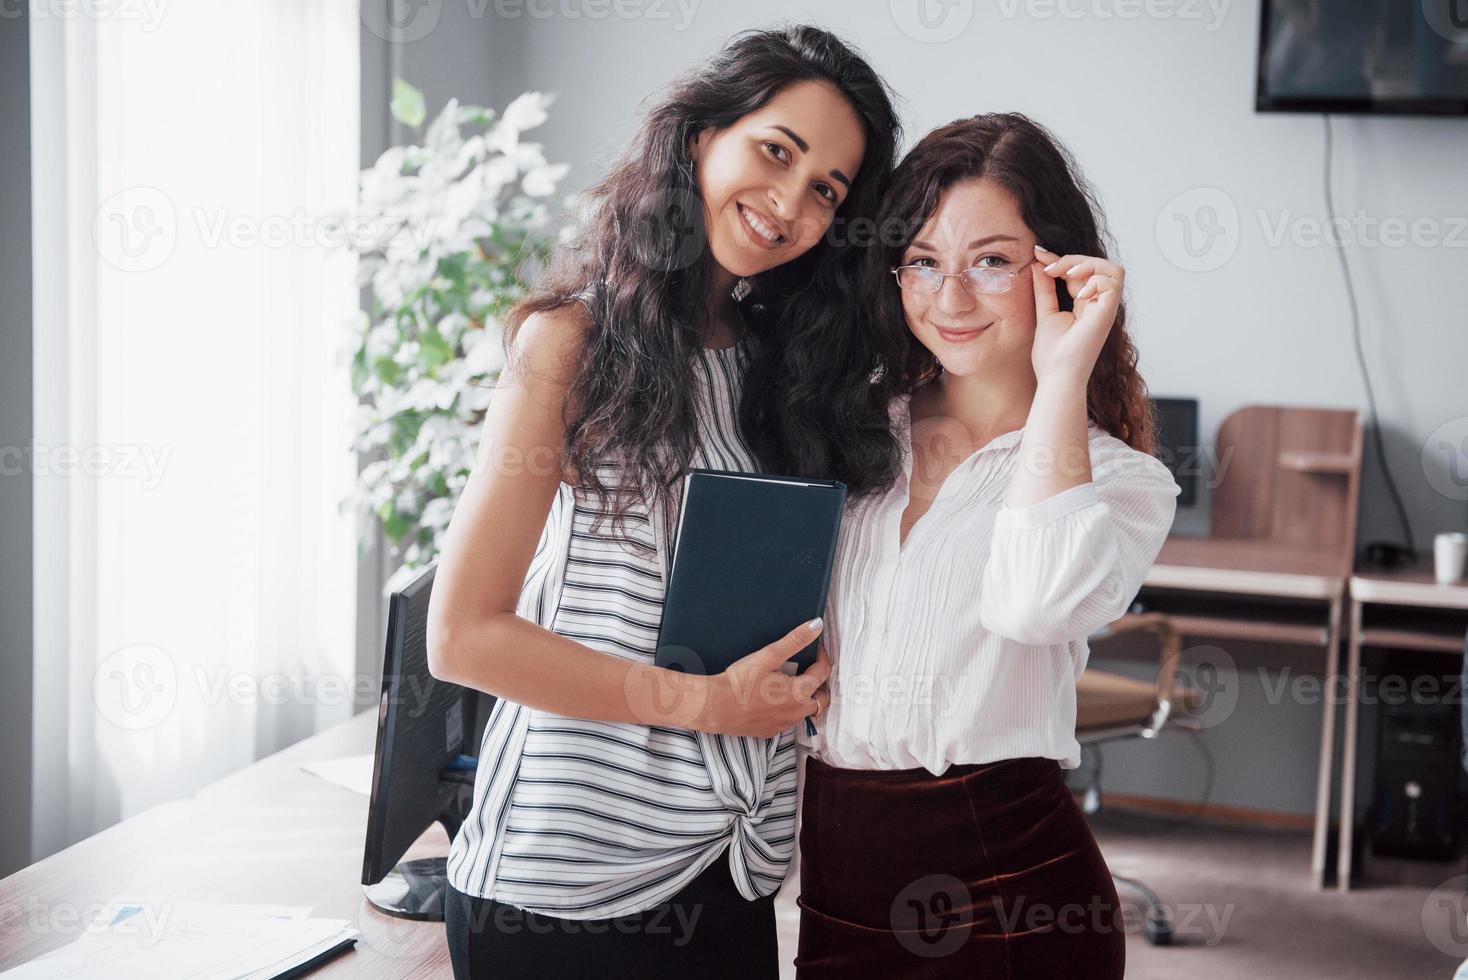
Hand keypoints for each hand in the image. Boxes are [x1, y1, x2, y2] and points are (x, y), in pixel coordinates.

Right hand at [698, 619, 829, 737]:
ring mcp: (784, 725)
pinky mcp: (770, 732)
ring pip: (805, 711)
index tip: (816, 647)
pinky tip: (774, 700)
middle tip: (810, 668)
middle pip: (822, 698)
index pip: (823, 671)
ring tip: (792, 683)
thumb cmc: (740, 681)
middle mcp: (796, 712)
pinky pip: (787, 720)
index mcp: (800, 693)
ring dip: (805, 698)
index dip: (822, 656)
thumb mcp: (769, 656)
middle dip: (820, 683)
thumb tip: (817, 625)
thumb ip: (795, 640)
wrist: (713, 707)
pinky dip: (788, 709)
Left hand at [1030, 245, 1123, 382]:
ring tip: (1066, 275)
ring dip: (1088, 264)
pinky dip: (1095, 280)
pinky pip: (1113, 281)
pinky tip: (1077, 295)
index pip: (1079, 273)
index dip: (1061, 261)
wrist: (1056, 375)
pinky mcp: (1109, 312)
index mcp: (1085, 305)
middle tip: (1049, 268)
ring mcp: (1105, 309)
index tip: (1038, 254)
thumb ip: (1044, 288)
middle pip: (1098, 266)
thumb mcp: (1045, 312)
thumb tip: (1036, 263)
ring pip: (1112, 269)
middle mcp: (1099, 305)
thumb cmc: (1052, 354)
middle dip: (1073, 259)